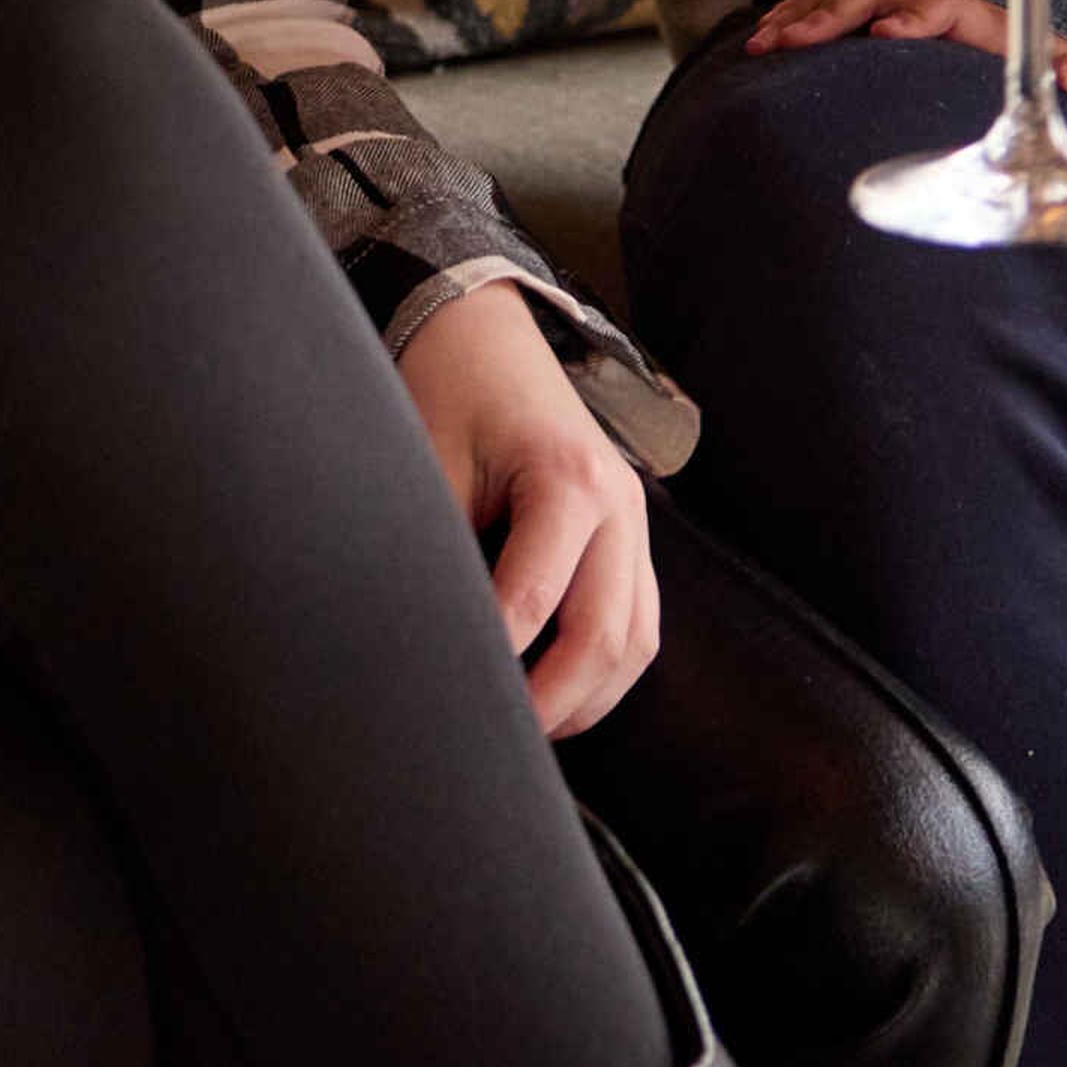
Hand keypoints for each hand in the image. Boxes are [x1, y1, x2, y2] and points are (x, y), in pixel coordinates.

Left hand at [391, 275, 659, 738]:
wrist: (482, 330)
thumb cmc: (450, 391)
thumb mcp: (431, 465)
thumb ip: (440, 551)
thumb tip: (426, 635)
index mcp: (568, 477)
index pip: (536, 597)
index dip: (495, 657)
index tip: (455, 693)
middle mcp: (617, 504)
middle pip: (608, 634)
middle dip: (555, 700)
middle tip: (499, 736)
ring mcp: (633, 520)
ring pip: (638, 640)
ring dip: (591, 696)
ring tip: (532, 729)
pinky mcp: (628, 534)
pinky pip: (639, 620)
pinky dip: (607, 668)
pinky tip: (562, 695)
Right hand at [745, 0, 1066, 96]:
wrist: (1009, 51)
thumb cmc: (1037, 70)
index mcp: (972, 17)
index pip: (941, 2)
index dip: (915, 15)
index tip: (888, 37)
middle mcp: (924, 0)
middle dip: (835, 9)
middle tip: (798, 41)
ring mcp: (889, 4)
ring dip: (800, 12)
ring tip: (763, 43)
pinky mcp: (861, 17)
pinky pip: (818, 2)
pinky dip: (787, 15)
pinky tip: (758, 41)